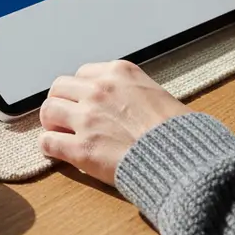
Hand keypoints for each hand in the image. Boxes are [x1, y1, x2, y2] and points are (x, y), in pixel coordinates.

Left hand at [38, 61, 188, 184]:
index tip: (85, 103)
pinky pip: (48, 142)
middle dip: (61, 102)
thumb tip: (127, 104)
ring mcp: (88, 119)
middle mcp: (99, 90)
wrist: (186, 161)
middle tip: (66, 118)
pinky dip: (50, 147)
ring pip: (48, 110)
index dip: (81, 91)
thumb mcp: (159, 95)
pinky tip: (58, 153)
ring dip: (52, 122)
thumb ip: (133, 92)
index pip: (83, 73)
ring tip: (60, 134)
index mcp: (119, 73)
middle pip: (59, 88)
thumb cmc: (181, 133)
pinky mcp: (81, 149)